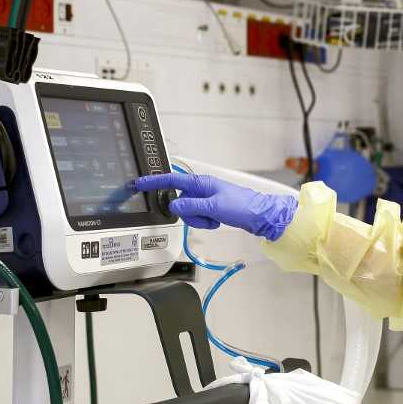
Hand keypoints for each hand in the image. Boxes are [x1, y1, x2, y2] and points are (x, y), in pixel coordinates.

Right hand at [133, 173, 296, 240]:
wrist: (261, 216)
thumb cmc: (243, 207)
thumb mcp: (214, 207)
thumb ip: (191, 207)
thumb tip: (174, 206)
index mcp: (202, 183)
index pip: (173, 181)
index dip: (156, 182)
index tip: (141, 183)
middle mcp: (203, 189)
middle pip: (180, 202)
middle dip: (190, 213)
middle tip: (206, 217)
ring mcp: (207, 199)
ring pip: (189, 212)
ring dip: (199, 219)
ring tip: (215, 219)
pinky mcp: (212, 208)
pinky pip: (199, 217)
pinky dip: (206, 222)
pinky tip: (218, 221)